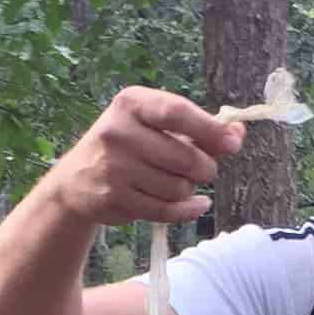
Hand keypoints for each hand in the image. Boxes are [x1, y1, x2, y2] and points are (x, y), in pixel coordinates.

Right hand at [44, 87, 245, 227]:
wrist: (76, 180)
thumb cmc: (127, 146)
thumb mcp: (154, 125)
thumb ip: (197, 128)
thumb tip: (237, 132)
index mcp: (131, 103)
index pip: (176, 112)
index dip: (210, 129)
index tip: (233, 143)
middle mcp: (119, 132)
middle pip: (185, 157)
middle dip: (204, 168)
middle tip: (202, 169)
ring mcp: (115, 167)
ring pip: (178, 188)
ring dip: (187, 189)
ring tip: (175, 183)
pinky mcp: (115, 198)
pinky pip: (167, 211)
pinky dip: (188, 211)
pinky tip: (196, 205)